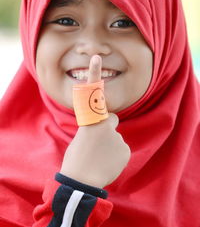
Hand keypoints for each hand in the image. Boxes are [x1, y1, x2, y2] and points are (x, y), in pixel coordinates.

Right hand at [60, 55, 130, 187]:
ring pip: (116, 136)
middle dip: (107, 127)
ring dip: (110, 145)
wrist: (81, 182)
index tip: (96, 57)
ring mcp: (118, 138)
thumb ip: (98, 129)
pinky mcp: (125, 150)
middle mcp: (107, 125)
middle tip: (96, 143)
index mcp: (92, 121)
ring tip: (100, 157)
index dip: (95, 74)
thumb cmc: (77, 158)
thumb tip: (111, 129)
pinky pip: (122, 149)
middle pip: (112, 120)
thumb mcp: (83, 138)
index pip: (94, 95)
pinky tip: (107, 163)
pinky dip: (116, 155)